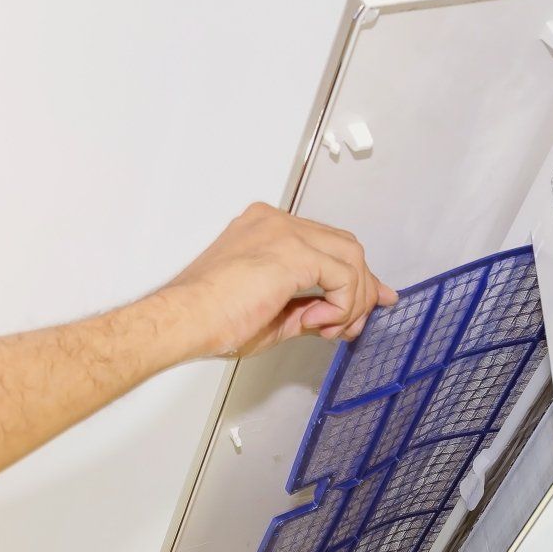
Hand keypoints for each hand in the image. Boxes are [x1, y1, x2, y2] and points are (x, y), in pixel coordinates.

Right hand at [155, 203, 397, 358]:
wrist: (182, 321)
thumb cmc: (209, 319)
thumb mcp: (273, 314)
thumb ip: (308, 307)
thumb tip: (336, 316)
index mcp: (265, 229)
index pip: (326, 243)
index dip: (354, 275)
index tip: (370, 300)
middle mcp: (276, 222)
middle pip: (345, 245)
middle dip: (361, 288)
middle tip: (353, 325)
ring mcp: (284, 232)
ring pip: (352, 257)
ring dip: (352, 300)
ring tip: (331, 329)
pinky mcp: (292, 252)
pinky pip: (343, 275)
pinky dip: (343, 304)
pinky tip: (321, 322)